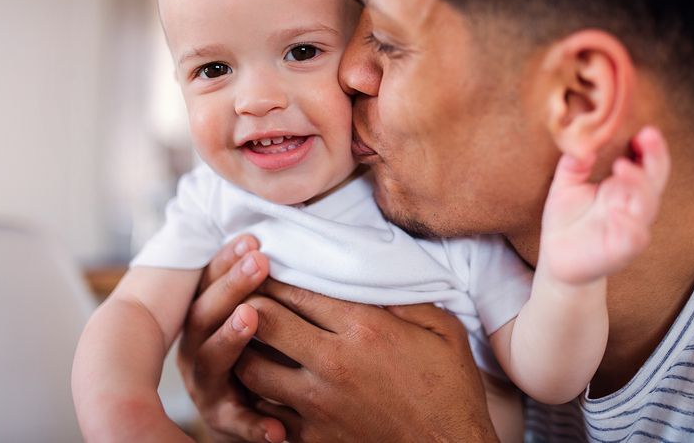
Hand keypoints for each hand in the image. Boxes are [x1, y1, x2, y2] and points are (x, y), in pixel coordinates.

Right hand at [176, 235, 286, 442]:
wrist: (249, 409)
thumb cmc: (263, 348)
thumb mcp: (258, 312)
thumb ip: (260, 285)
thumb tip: (270, 240)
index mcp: (203, 319)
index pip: (207, 284)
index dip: (226, 261)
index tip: (252, 239)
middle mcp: (196, 350)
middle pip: (204, 314)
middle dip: (231, 285)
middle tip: (260, 262)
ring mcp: (206, 385)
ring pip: (210, 360)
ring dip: (231, 337)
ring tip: (251, 316)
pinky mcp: (222, 420)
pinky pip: (237, 422)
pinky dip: (255, 424)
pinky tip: (277, 426)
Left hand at [234, 280, 499, 442]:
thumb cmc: (451, 391)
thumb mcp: (444, 331)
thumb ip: (407, 299)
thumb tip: (373, 276)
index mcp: (365, 330)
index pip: (299, 292)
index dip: (274, 276)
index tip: (264, 267)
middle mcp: (334, 364)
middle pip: (264, 321)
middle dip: (249, 302)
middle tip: (243, 293)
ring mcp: (318, 405)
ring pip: (252, 368)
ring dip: (243, 349)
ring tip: (243, 336)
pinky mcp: (312, 439)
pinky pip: (264, 412)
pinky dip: (255, 395)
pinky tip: (259, 382)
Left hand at [541, 126, 669, 283]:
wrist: (557, 259)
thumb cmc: (566, 220)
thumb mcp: (565, 185)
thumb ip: (573, 163)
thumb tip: (582, 142)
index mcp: (622, 188)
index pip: (647, 164)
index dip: (651, 147)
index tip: (644, 129)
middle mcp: (632, 206)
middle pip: (654, 179)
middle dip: (655, 157)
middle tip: (647, 135)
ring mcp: (630, 228)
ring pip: (648, 206)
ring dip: (640, 184)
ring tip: (622, 166)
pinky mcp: (621, 250)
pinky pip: (634, 237)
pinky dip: (629, 224)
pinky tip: (616, 211)